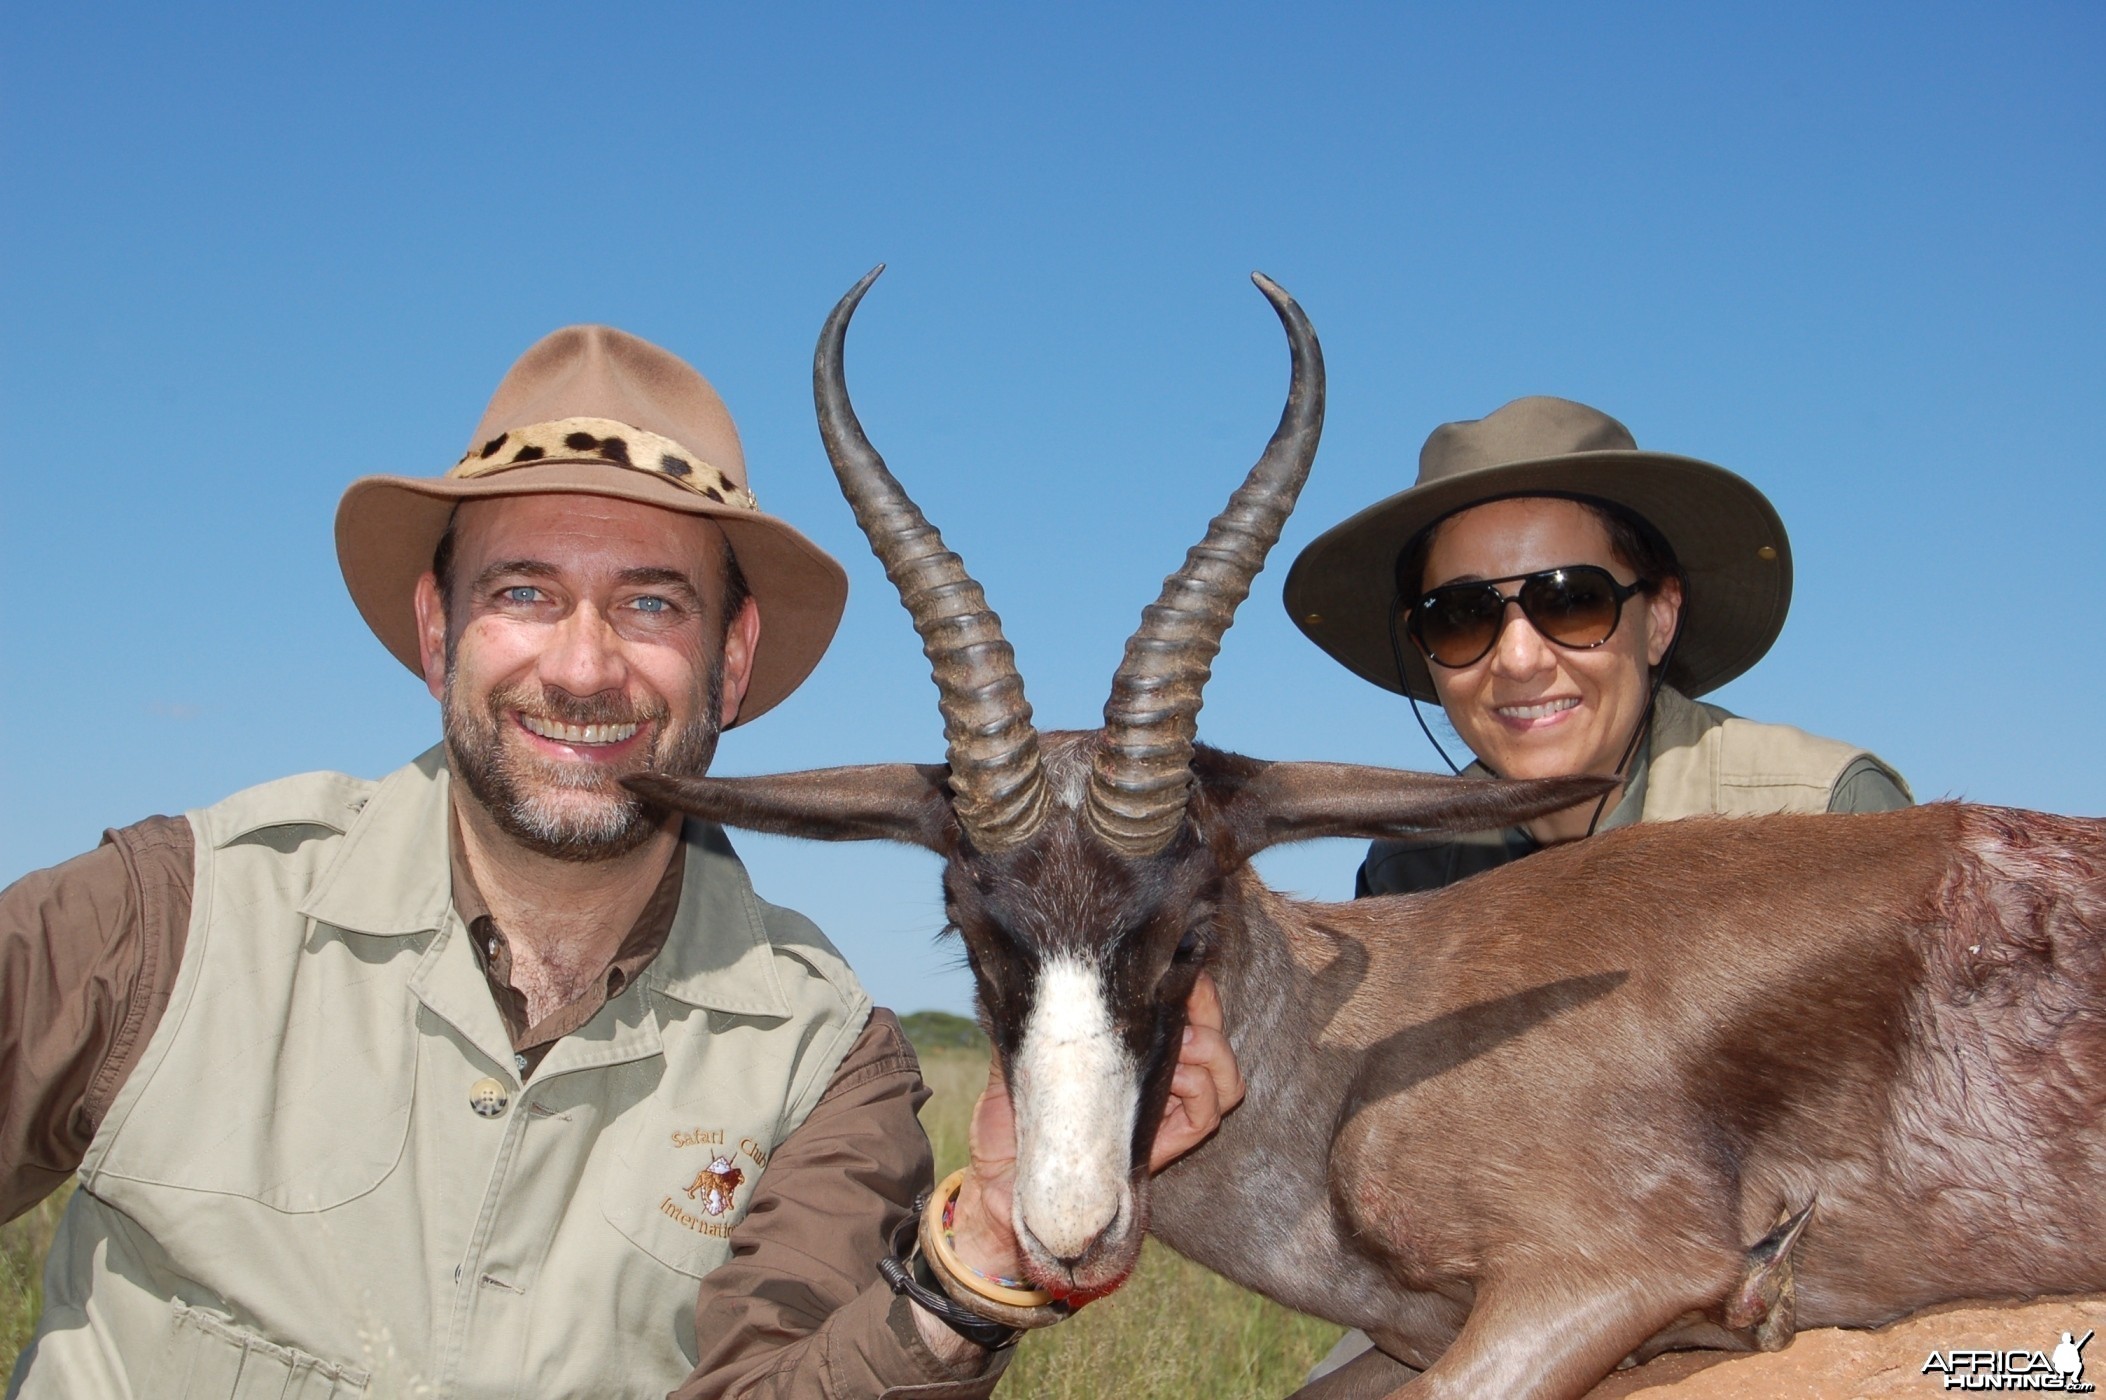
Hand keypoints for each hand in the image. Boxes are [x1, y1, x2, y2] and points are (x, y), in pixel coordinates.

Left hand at [946, 971, 1244, 1275]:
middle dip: (1208, 1013)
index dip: (1194, 988)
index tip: (1182, 972)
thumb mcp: (1013, 1062)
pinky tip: (1177, 1079)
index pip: (1181, 1011)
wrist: (995, 1192)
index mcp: (1126, 1053)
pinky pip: (1205, 1118)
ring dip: (1211, 1054)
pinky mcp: (1158, 1151)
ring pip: (1224, 1081)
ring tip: (1183, 1043)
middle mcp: (1153, 1081)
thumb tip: (1034, 971)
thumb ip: (1031, 1023)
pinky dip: (1201, 1094)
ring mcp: (1160, 1117)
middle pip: (1215, 1038)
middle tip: (1184, 1005)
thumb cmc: (1003, 1129)